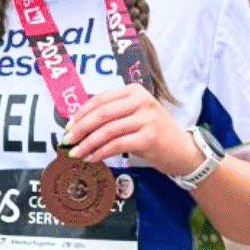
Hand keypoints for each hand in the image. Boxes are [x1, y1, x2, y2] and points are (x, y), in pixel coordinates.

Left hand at [64, 83, 197, 175]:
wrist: (182, 150)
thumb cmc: (153, 132)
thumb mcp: (135, 115)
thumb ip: (112, 113)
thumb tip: (77, 123)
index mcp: (135, 91)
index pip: (101, 98)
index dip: (82, 112)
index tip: (68, 126)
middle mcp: (142, 101)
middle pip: (102, 113)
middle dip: (81, 128)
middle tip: (67, 140)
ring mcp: (147, 119)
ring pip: (107, 130)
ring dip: (87, 143)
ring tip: (76, 153)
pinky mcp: (148, 138)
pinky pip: (116, 145)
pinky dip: (100, 152)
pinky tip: (91, 158)